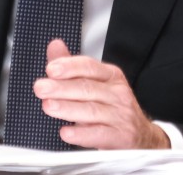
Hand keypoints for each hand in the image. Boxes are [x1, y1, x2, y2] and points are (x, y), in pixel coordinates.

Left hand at [34, 39, 169, 149]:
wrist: (141, 136)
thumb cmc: (113, 108)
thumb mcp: (97, 84)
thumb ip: (73, 67)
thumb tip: (55, 46)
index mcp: (111, 76)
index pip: (90, 67)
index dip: (70, 67)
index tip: (51, 69)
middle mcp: (117, 94)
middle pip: (88, 88)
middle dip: (62, 88)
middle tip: (41, 88)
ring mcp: (120, 115)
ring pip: (92, 110)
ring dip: (68, 108)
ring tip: (48, 106)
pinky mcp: (121, 137)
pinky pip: (99, 134)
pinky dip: (81, 134)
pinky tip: (66, 132)